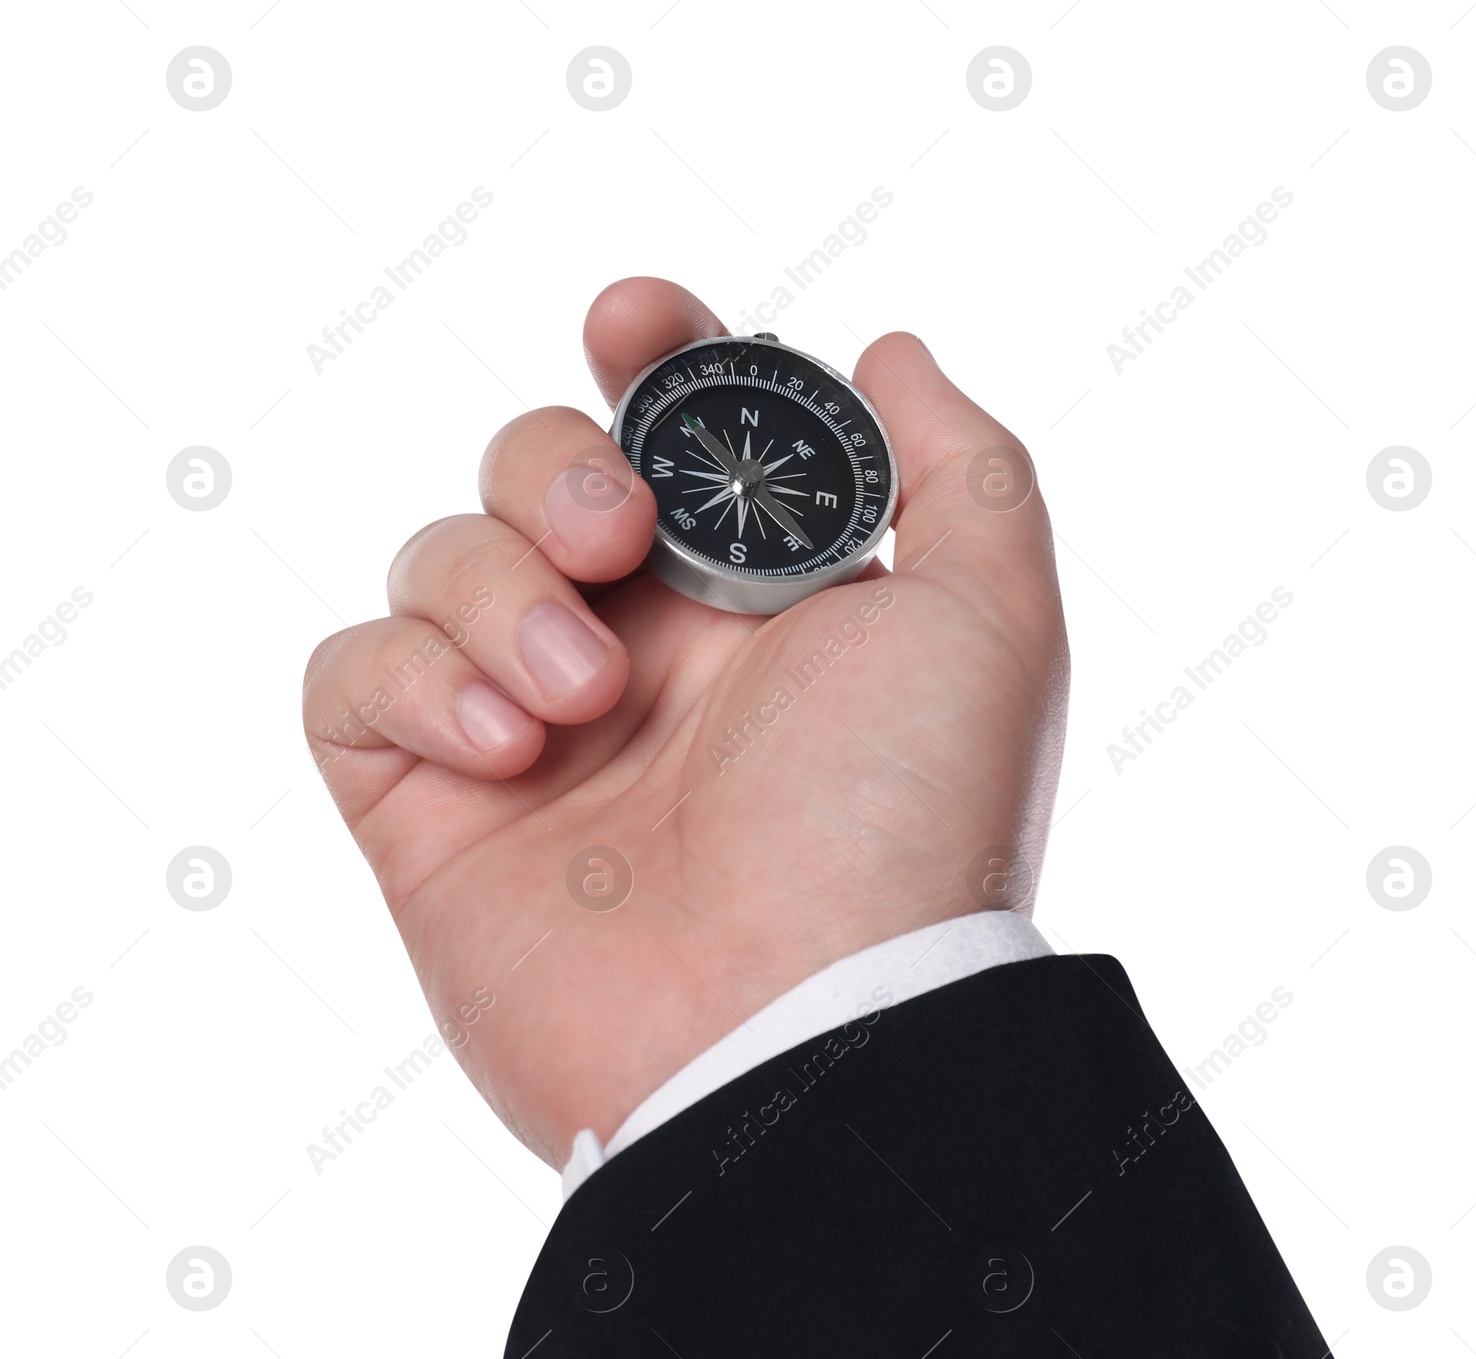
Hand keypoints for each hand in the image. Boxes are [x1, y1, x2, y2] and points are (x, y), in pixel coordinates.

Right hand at [302, 278, 1067, 1166]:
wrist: (800, 1031)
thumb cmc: (909, 828)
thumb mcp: (987, 622)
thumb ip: (960, 466)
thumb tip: (887, 352)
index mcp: (755, 597)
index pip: (668, 431)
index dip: (644, 354)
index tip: (632, 325)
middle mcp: (640, 650)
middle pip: (530, 468)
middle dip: (553, 465)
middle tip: (615, 537)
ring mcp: (530, 727)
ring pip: (436, 556)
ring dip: (495, 594)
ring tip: (582, 700)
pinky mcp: (431, 805)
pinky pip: (353, 676)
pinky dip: (412, 681)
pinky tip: (506, 752)